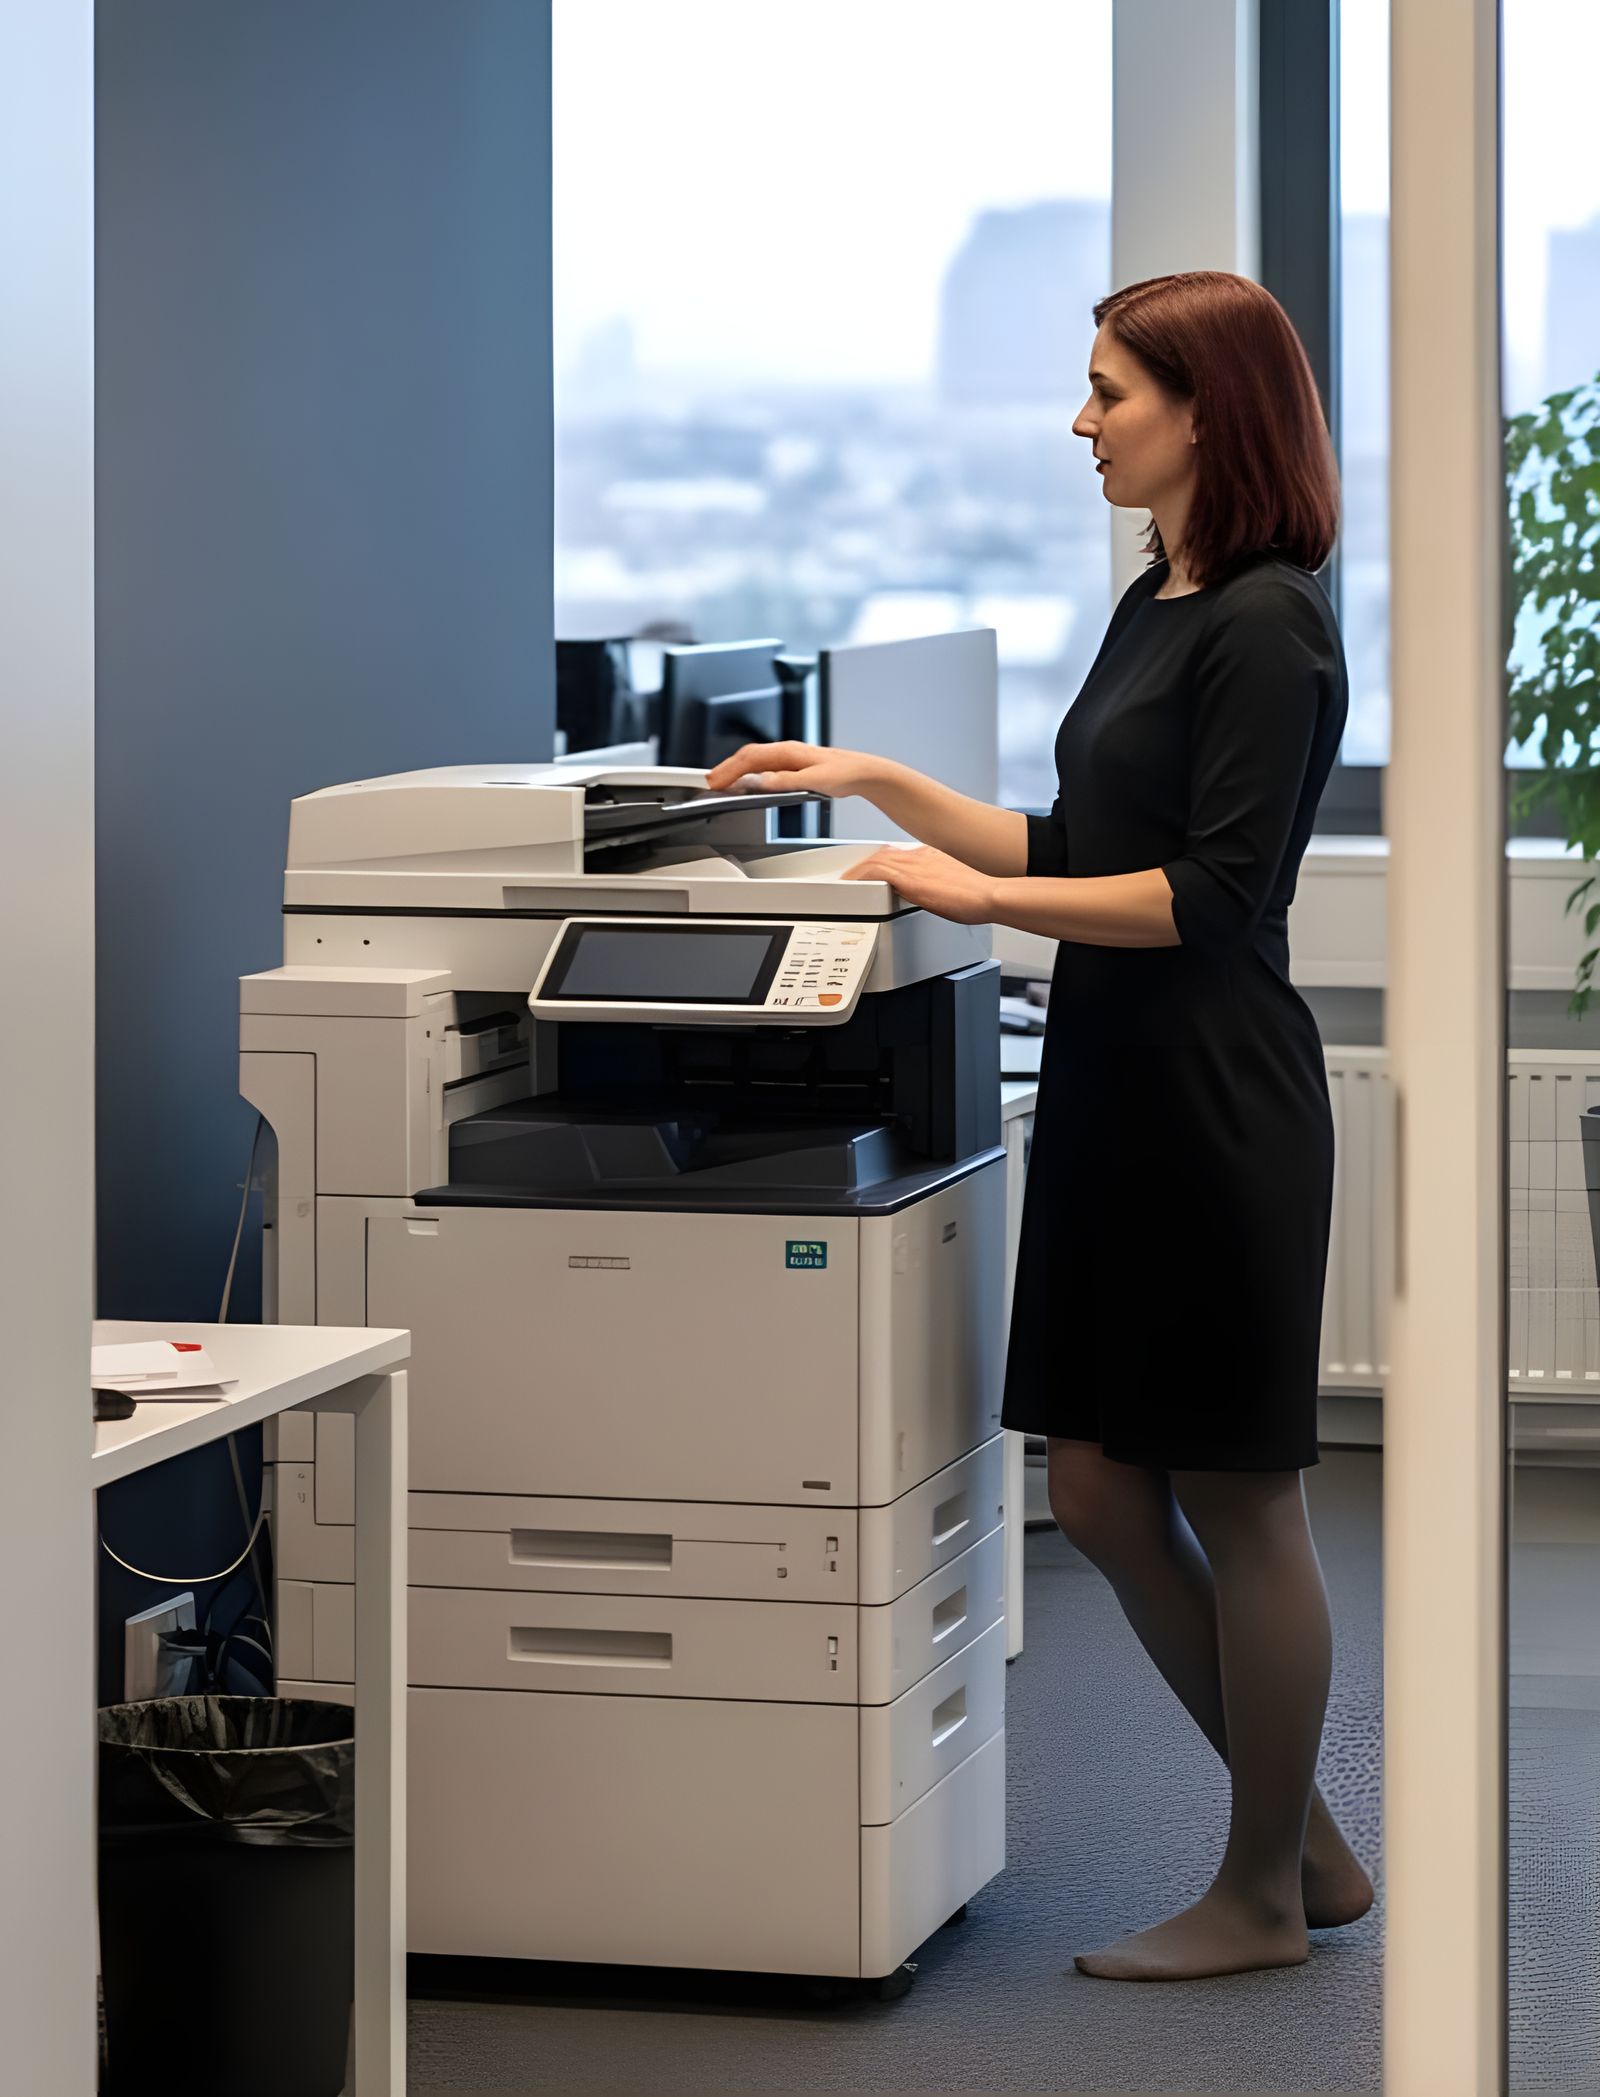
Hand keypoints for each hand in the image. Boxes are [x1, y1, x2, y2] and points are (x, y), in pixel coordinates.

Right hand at [703, 740, 882, 798]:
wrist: (863, 772)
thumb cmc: (844, 772)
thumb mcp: (814, 781)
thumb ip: (786, 781)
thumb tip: (760, 781)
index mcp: (788, 751)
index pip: (749, 758)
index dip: (729, 769)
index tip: (715, 781)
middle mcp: (785, 752)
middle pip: (747, 757)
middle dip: (726, 769)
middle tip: (709, 783)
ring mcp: (788, 758)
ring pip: (754, 761)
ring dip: (735, 771)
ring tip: (720, 783)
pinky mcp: (792, 766)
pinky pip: (763, 767)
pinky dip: (748, 774)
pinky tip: (745, 784)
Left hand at [841, 844, 995, 925]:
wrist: (989, 894)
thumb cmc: (978, 897)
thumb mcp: (952, 888)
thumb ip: (935, 888)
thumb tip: (929, 898)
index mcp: (931, 855)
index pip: (899, 853)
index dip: (883, 862)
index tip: (874, 872)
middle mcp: (920, 854)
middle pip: (883, 853)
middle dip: (866, 865)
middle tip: (853, 876)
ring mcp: (914, 862)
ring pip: (876, 859)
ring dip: (859, 870)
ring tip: (847, 882)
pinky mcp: (909, 876)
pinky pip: (874, 871)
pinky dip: (860, 877)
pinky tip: (851, 885)